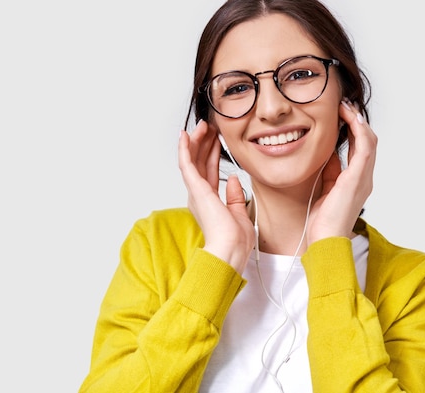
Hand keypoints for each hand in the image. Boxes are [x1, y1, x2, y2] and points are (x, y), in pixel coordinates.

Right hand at [178, 120, 255, 272]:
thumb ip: (235, 196)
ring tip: (202, 125)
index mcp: (209, 201)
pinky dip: (185, 149)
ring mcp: (196, 193)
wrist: (231, 250)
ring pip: (192, 160)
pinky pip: (187, 165)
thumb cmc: (235, 240)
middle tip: (209, 126)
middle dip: (203, 143)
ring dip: (195, 141)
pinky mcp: (196, 190)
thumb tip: (234, 179)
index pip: (209, 171)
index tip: (217, 139)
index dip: (212, 153)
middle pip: (199, 163)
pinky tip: (186, 136)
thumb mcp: (239, 213)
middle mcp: (199, 196)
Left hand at [306, 100, 377, 243]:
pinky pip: (364, 148)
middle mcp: (364, 179)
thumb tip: (327, 152)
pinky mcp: (358, 179)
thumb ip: (329, 171)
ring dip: (358, 121)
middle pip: (367, 142)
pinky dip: (359, 131)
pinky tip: (350, 119)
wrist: (325, 241)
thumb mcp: (324, 189)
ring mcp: (364, 178)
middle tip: (344, 106)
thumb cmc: (322, 222)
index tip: (341, 116)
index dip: (352, 130)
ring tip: (346, 107)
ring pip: (369, 141)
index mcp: (357, 182)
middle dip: (357, 122)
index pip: (359, 149)